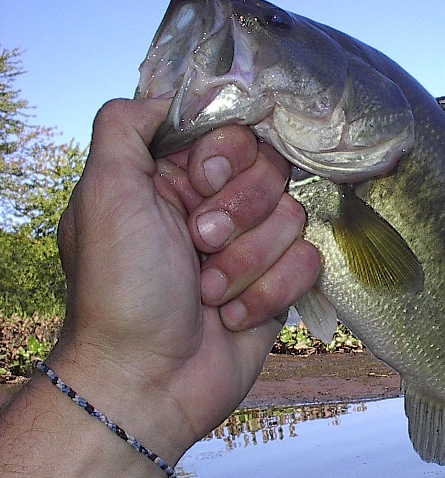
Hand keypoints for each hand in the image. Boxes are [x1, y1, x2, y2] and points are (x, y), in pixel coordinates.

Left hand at [49, 98, 319, 463]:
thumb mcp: (105, 194)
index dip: (228, 155)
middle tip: (200, 243)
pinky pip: (307, 262)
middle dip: (239, 213)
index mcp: (174, 178)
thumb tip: (169, 97)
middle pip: (271, 171)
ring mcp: (250, 246)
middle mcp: (216, 206)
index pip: (234, 133)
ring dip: (248, 262)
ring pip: (292, 218)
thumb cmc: (122, 289)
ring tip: (207, 293)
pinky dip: (269, 292)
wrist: (148, 380)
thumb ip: (126, 126)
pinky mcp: (278, 284)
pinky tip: (231, 317)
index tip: (203, 182)